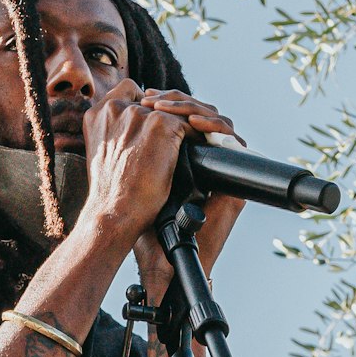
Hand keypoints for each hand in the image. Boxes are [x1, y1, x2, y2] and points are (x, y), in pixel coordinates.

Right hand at [80, 78, 216, 244]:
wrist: (115, 213)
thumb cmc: (111, 196)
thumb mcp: (104, 157)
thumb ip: (116, 137)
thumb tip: (139, 134)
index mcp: (97, 115)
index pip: (129, 93)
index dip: (147, 108)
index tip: (157, 127)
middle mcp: (114, 108)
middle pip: (155, 100)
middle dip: (170, 115)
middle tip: (186, 133)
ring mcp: (138, 114)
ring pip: (173, 111)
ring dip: (186, 124)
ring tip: (197, 141)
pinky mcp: (160, 124)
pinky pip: (187, 123)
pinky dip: (197, 136)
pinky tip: (201, 150)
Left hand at [130, 91, 246, 292]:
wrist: (160, 259)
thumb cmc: (144, 226)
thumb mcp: (136, 180)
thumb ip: (135, 150)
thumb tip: (121, 113)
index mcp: (185, 158)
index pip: (184, 117)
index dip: (169, 102)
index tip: (145, 97)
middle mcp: (205, 161)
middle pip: (200, 113)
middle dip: (178, 101)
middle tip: (155, 99)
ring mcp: (221, 171)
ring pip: (217, 122)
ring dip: (193, 108)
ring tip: (168, 108)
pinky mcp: (234, 183)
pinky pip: (232, 143)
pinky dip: (215, 128)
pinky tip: (193, 122)